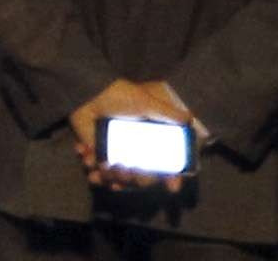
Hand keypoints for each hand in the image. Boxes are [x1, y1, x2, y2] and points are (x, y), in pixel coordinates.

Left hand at [70, 77, 202, 186]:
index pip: (164, 169)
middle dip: (136, 180)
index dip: (171, 179)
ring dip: (112, 177)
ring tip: (105, 164)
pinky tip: (87, 154)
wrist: (91, 91)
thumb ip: (167, 112)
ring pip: (118, 181)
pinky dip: (92, 168)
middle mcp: (133, 155)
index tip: (173, 186)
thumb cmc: (120, 96)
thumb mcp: (146, 102)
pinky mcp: (95, 154)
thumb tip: (189, 118)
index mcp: (148, 145)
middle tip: (128, 169)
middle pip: (141, 180)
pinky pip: (96, 172)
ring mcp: (114, 156)